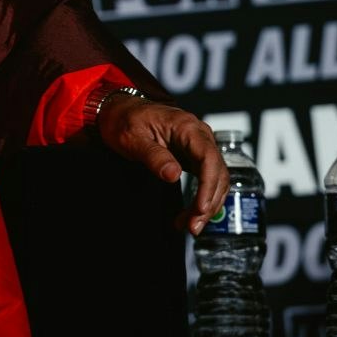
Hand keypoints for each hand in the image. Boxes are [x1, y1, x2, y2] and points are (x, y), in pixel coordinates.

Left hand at [95, 95, 227, 235]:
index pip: (209, 158)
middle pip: (217, 172)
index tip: (201, 207)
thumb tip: (173, 175)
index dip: (208, 185)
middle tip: (193, 226)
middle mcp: (199, 134)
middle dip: (208, 202)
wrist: (119, 110)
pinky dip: (201, 197)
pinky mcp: (195, 155)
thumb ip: (153, 156)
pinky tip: (190, 213)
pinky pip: (206, 178)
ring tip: (190, 225)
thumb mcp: (132, 138)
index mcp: (186, 126)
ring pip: (215, 179)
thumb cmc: (124, 119)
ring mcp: (199, 145)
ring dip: (207, 204)